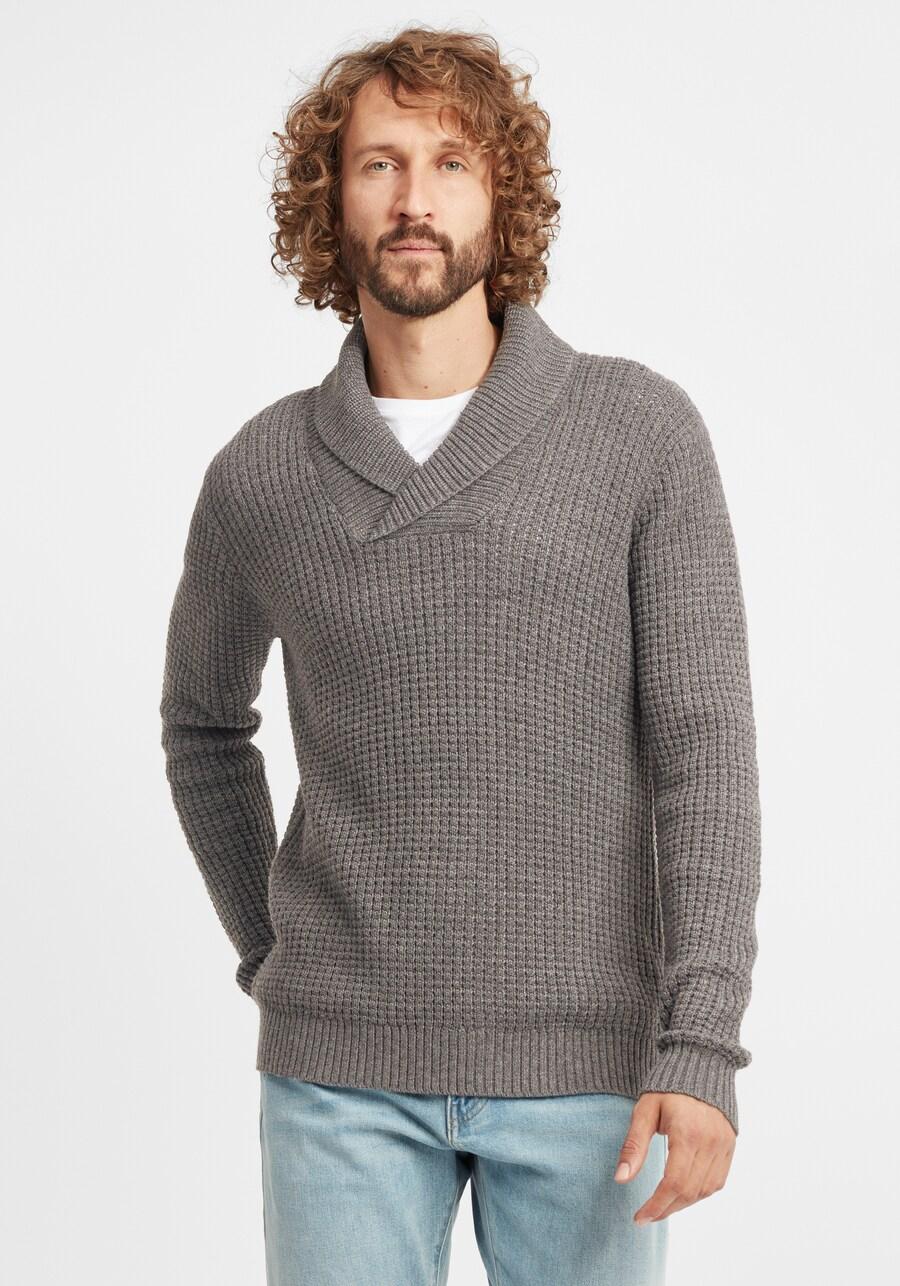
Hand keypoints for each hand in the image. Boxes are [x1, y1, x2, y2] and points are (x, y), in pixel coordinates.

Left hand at [614, 1092, 735, 1224]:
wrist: (701, 1063)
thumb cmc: (667, 1086)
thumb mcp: (645, 1110)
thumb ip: (634, 1146)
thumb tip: (621, 1179)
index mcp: (687, 1133)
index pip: (674, 1183)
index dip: (656, 1205)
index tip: (639, 1217)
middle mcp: (710, 1142)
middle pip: (689, 1191)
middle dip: (666, 1209)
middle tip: (646, 1216)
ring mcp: (723, 1145)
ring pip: (705, 1190)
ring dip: (683, 1204)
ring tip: (662, 1206)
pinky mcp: (730, 1145)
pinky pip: (718, 1181)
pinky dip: (700, 1193)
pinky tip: (683, 1193)